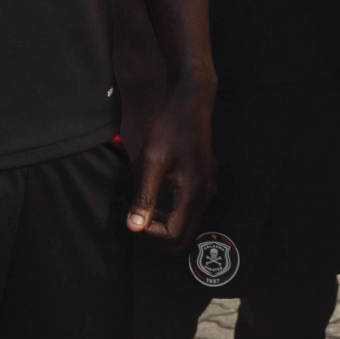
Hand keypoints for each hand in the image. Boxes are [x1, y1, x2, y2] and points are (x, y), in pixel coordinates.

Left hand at [127, 81, 214, 250]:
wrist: (190, 101)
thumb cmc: (170, 127)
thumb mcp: (152, 160)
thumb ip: (144, 196)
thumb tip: (133, 228)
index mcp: (194, 193)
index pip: (174, 236)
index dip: (150, 234)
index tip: (132, 217)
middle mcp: (205, 195)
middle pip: (183, 237)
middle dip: (157, 234)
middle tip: (137, 218)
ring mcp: (206, 188)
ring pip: (186, 224)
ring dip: (163, 223)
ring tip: (142, 206)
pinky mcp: (203, 181)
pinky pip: (187, 208)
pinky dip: (170, 210)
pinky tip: (153, 193)